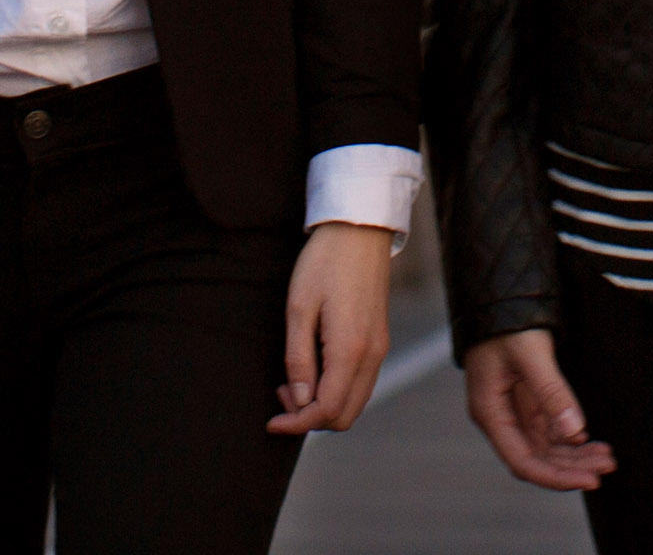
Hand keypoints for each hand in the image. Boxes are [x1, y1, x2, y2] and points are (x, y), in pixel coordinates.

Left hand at [267, 223, 392, 434]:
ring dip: (324, 406)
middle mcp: (372, 355)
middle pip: (345, 416)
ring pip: (356, 402)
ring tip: (293, 383)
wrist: (359, 229)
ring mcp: (380, 348)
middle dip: (310, 419)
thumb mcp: (299, 308)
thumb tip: (298, 399)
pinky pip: (361, 383)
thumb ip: (298, 359)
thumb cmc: (324, 263)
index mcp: (351, 349)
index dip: (297, 423)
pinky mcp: (379, 340)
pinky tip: (314, 371)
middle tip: (282, 396)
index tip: (272, 421)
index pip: (327, 410)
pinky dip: (337, 391)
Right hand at [462, 329, 613, 491]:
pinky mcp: (525, 398)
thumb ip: (552, 392)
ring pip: (545, 446)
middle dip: (573, 466)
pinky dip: (569, 436)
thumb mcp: (531, 354)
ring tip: (607, 456)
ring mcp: (512, 409)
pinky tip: (590, 439)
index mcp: (490, 412)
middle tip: (609, 465)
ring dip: (574, 454)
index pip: (523, 462)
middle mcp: (499, 417)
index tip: (591, 479)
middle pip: (537, 458)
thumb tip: (575, 432)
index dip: (557, 476)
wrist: (499, 292)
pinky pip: (548, 428)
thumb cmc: (508, 321)